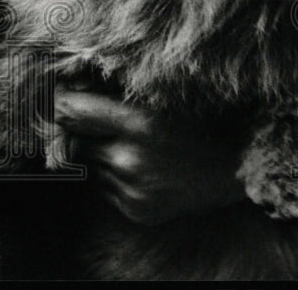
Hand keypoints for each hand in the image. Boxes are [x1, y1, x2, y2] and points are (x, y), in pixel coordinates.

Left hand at [53, 89, 246, 225]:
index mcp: (139, 123)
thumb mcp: (167, 97)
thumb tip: (73, 86)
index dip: (58, 101)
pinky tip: (148, 167)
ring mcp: (132, 189)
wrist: (241, 166)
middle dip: (85, 130)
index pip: (72, 111)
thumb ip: (120, 93)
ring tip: (139, 146)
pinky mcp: (136, 210)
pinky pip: (108, 189)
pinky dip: (119, 176)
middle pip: (78, 140)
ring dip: (104, 154)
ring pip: (92, 166)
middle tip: (106, 120)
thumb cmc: (208, 121)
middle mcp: (129, 159)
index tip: (56, 95)